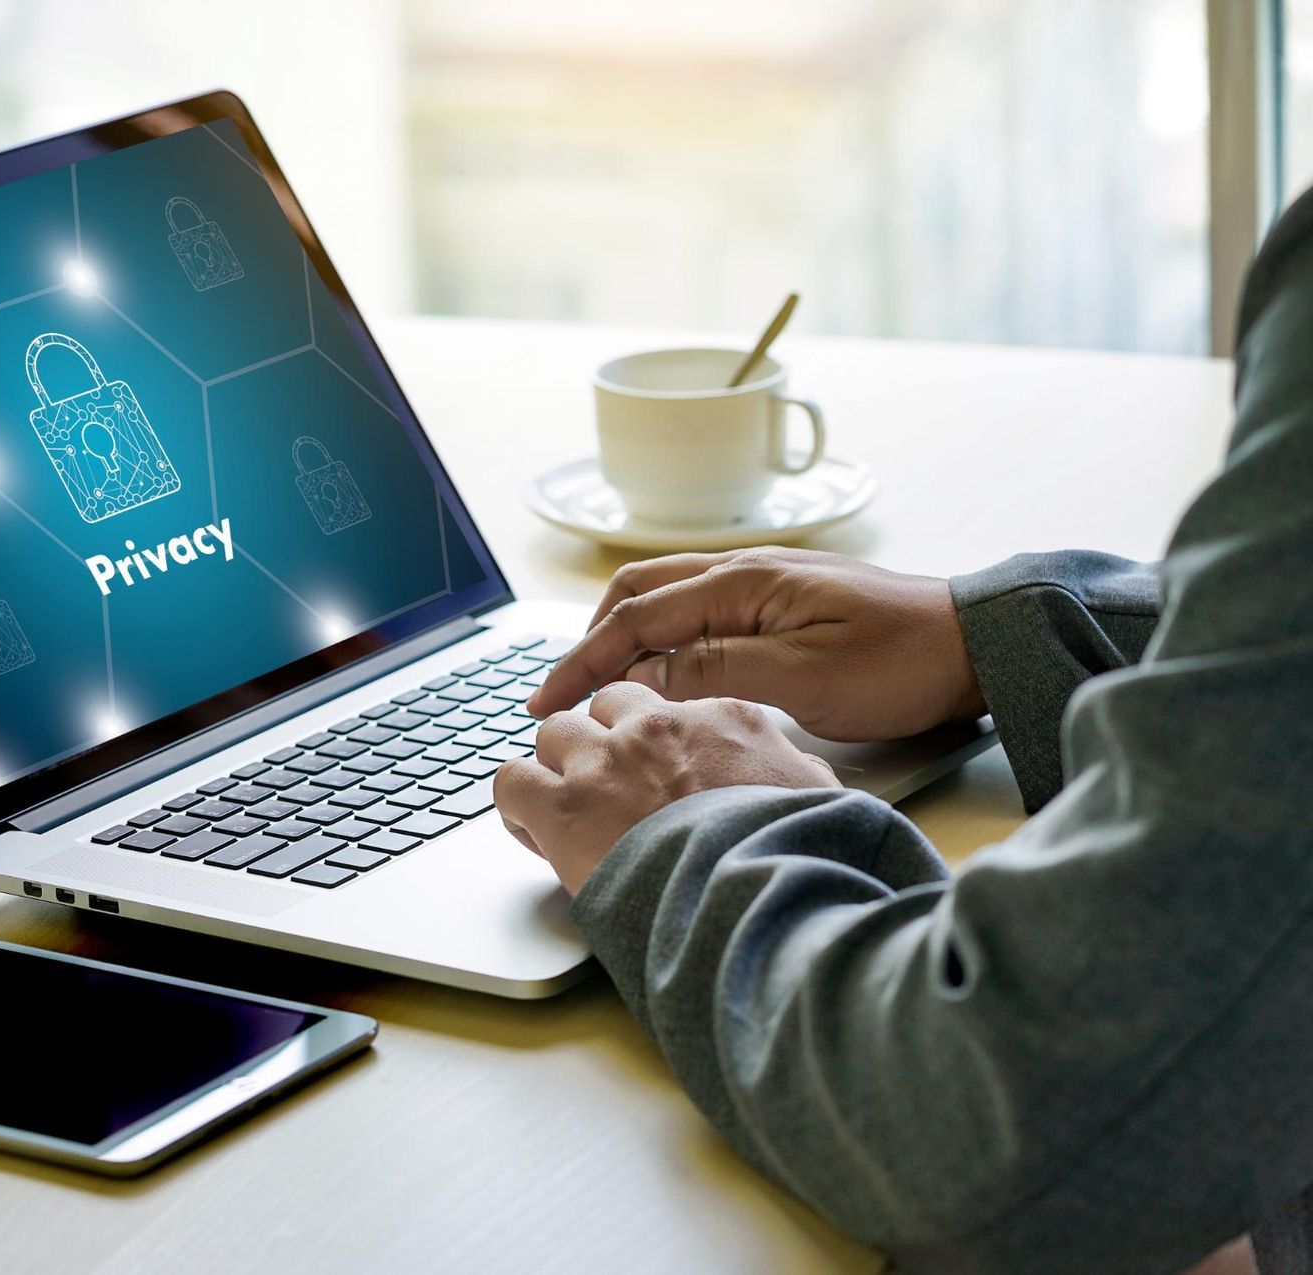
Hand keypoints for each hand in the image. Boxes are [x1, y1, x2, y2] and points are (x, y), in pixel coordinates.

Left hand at [494, 684, 837, 894]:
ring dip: (558, 768)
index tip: (653, 769)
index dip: (651, 737)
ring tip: (569, 810)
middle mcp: (654, 728)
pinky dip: (517, 803)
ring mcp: (603, 763)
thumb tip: (806, 782)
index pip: (664, 704)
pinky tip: (533, 829)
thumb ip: (798, 776)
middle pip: (603, 706)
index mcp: (718, 719)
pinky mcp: (562, 805)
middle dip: (601, 741)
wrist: (755, 896)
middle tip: (608, 788)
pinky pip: (511, 780)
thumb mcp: (818, 799)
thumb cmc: (792, 855)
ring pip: (552, 732)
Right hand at [526, 546, 985, 741]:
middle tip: (560, 694)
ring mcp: (761, 582)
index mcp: (739, 584)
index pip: (634, 620)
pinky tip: (660, 669)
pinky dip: (659, 636)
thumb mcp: (802, 678)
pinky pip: (696, 609)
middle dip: (587, 641)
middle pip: (635, 594)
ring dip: (621, 636)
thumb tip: (642, 673)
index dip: (580, 662)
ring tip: (598, 684)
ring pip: (663, 598)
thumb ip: (714, 670)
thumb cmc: (900, 663)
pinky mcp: (780, 601)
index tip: (542, 702)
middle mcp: (742, 571)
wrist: (975, 646)